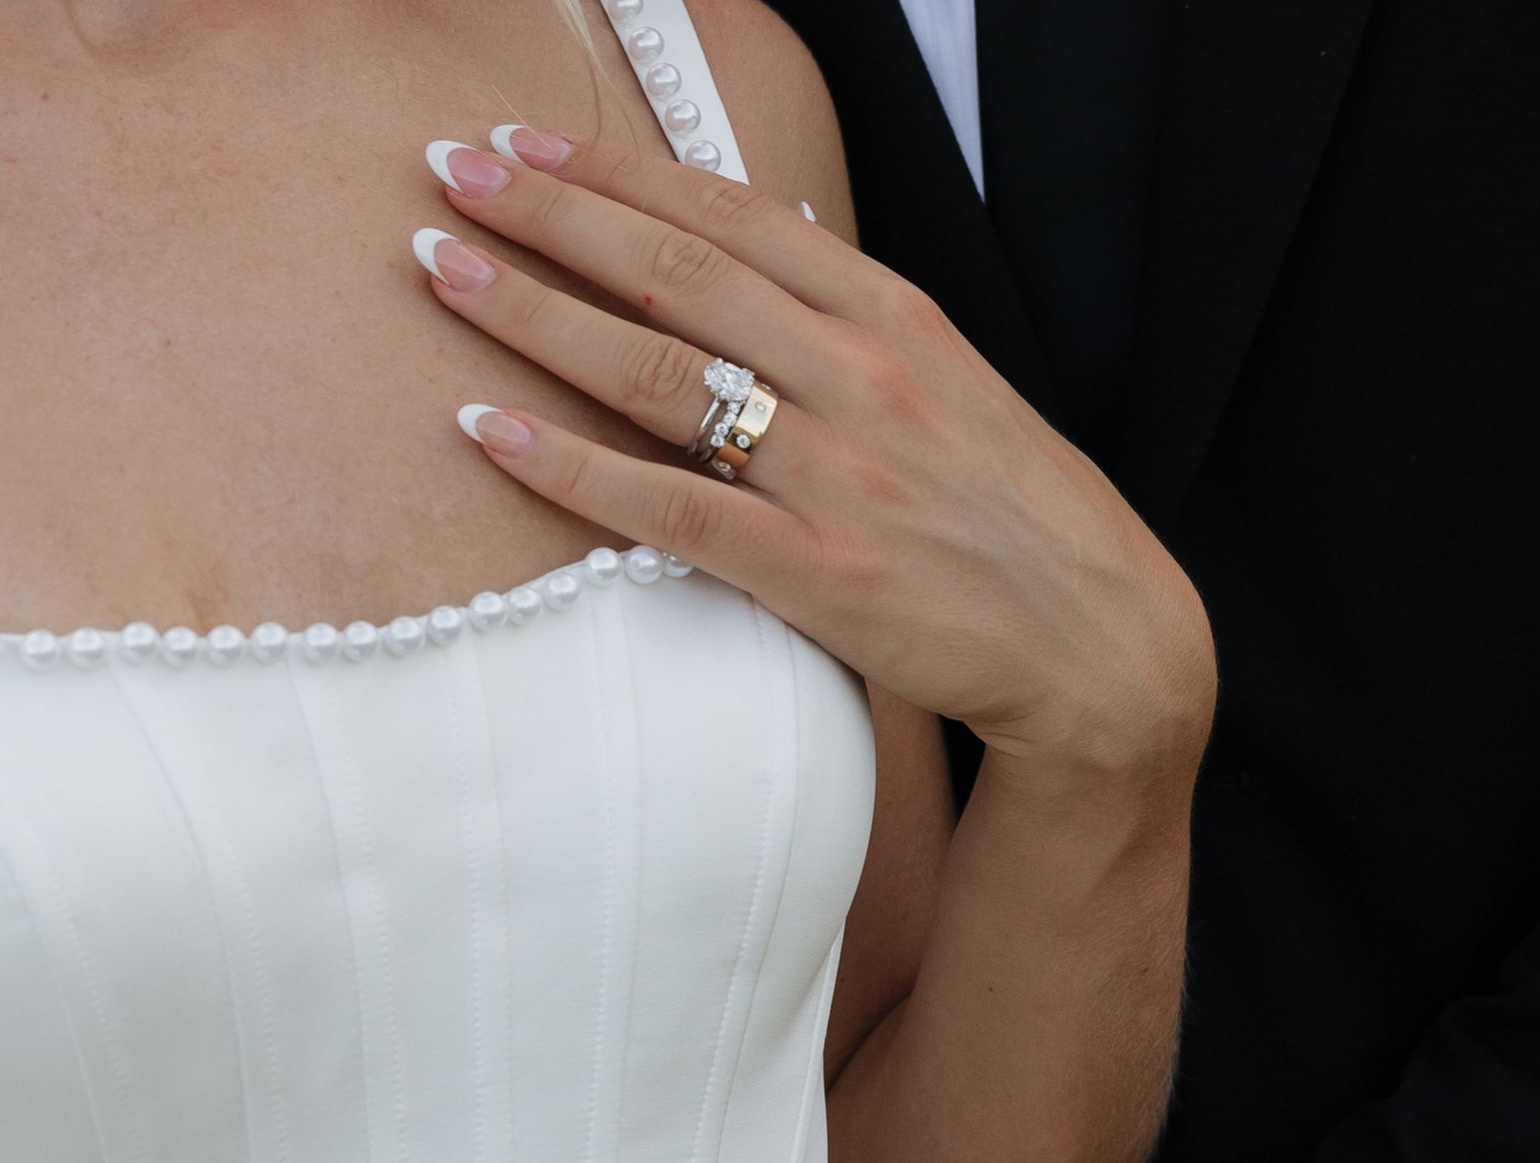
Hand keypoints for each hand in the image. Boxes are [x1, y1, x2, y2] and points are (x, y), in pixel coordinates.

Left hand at [413, 128, 1211, 778]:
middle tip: (446, 169)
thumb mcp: (952, 391)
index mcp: (894, 318)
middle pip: (674, 271)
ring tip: (439, 267)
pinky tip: (484, 430)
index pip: (731, 217)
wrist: (1100, 649)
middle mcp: (860, 376)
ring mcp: (837, 475)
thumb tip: (779, 246)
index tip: (522, 137)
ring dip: (534, 311)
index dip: (617, 170)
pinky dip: (566, 466)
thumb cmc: (1014, 526)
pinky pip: (664, 509)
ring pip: (656, 371)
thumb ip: (856, 325)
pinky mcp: (816, 575)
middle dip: (549, 211)